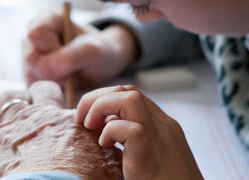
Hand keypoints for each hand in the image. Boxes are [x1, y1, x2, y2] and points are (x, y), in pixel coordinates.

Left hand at [0, 81, 122, 179]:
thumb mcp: (109, 167)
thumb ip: (112, 152)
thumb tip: (120, 149)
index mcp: (72, 122)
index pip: (72, 103)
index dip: (68, 113)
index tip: (66, 126)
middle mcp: (43, 116)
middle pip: (41, 89)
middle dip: (37, 96)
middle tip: (36, 113)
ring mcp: (12, 124)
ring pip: (7, 98)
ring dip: (8, 106)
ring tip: (7, 122)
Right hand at [24, 7, 137, 87]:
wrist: (100, 65)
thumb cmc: (98, 51)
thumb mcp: (92, 51)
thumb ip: (71, 57)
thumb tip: (45, 70)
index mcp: (47, 17)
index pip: (37, 34)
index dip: (52, 50)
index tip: (72, 58)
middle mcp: (33, 33)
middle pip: (31, 57)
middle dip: (54, 70)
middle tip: (73, 72)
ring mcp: (28, 54)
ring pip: (30, 74)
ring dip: (53, 81)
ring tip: (71, 76)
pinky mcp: (29, 73)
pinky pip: (32, 86)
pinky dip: (50, 88)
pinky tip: (64, 83)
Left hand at [75, 85, 203, 179]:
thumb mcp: (154, 159)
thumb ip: (137, 143)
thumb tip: (108, 130)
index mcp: (164, 127)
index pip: (133, 95)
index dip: (107, 99)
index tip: (92, 118)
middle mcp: (164, 126)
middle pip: (127, 90)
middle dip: (98, 98)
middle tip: (83, 119)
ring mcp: (159, 138)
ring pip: (130, 98)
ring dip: (101, 106)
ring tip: (90, 125)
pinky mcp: (149, 154)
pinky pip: (129, 128)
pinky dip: (110, 131)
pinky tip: (105, 145)